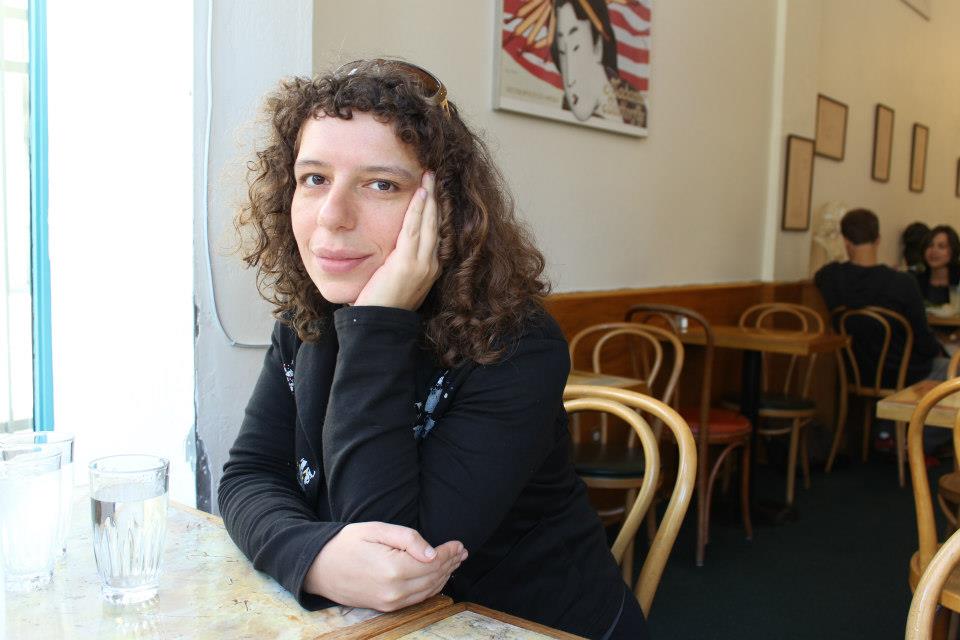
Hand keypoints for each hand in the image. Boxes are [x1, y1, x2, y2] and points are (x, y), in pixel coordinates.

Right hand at [304, 521, 466, 610]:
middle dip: (450, 563)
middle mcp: (394, 590)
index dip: (448, 552)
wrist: (319, 567)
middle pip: (433, 576)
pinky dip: (431, 587)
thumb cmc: (347, 543)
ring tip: (454, 561)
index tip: (459, 544)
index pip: (432, 561)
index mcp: (393, 569)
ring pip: (428, 590)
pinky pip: (417, 599)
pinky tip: (437, 576)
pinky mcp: (386, 607)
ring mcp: (390, 602)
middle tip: (461, 551)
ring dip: (444, 575)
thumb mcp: (377, 530)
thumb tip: (432, 553)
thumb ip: (407, 539)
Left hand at [354, 172, 440, 309]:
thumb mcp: (395, 278)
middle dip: (436, 198)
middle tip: (434, 174)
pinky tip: (420, 194)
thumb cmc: (381, 303)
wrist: (378, 324)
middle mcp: (431, 265)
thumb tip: (392, 247)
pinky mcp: (409, 264)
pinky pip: (415, 230)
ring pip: (429, 223)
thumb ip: (398, 261)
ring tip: (429, 177)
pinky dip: (419, 210)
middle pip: (436, 224)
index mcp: (429, 268)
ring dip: (429, 198)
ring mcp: (423, 265)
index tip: (433, 190)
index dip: (434, 210)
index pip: (434, 232)